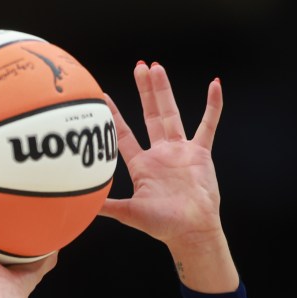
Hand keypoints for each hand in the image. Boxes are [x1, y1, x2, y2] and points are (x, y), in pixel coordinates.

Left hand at [100, 62, 238, 292]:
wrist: (192, 230)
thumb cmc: (162, 225)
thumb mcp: (129, 213)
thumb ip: (108, 206)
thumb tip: (81, 208)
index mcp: (142, 165)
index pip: (123, 135)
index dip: (114, 116)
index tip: (102, 96)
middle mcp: (160, 153)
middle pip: (150, 115)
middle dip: (144, 91)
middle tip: (139, 66)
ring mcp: (181, 151)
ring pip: (173, 114)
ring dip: (165, 91)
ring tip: (157, 67)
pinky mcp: (201, 153)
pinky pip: (208, 125)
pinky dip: (213, 106)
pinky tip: (215, 85)